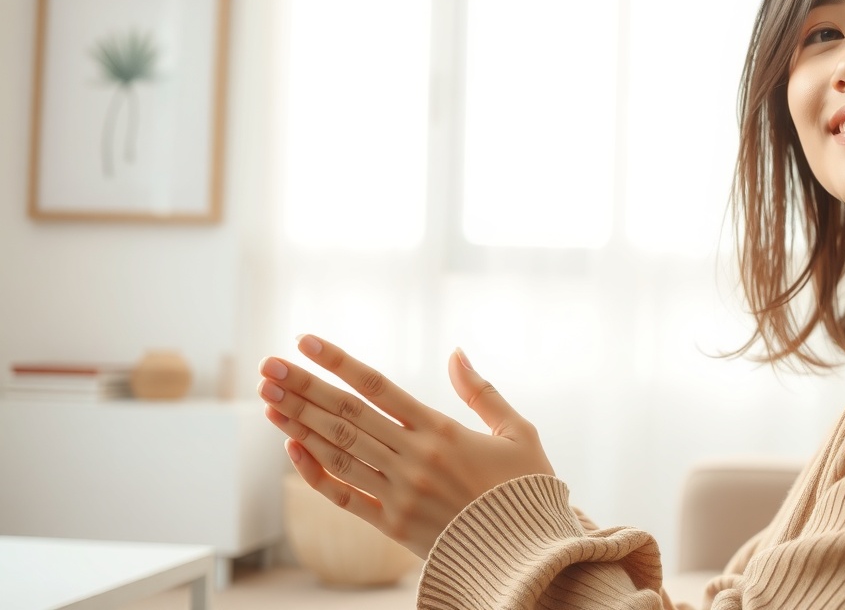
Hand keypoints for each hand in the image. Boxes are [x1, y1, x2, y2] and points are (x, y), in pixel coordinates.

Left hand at [257, 335, 554, 558]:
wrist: (526, 554)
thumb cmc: (525, 489)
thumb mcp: (518, 433)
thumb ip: (482, 392)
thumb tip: (456, 352)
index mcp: (442, 431)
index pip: (378, 387)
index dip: (338, 362)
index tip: (304, 341)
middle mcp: (414, 459)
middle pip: (346, 416)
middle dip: (302, 388)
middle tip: (267, 367)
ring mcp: (398, 493)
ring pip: (337, 452)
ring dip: (298, 423)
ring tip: (268, 399)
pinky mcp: (391, 524)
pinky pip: (343, 496)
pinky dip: (314, 472)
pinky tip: (291, 447)